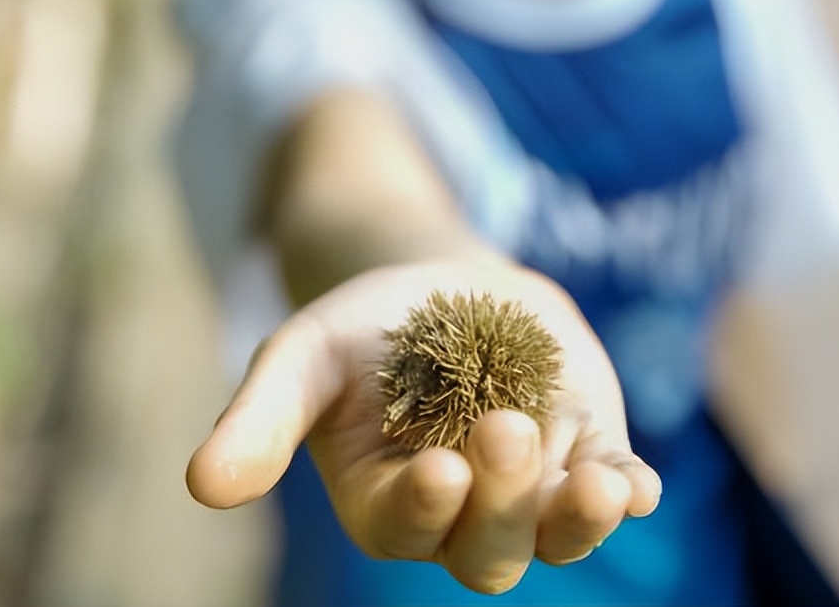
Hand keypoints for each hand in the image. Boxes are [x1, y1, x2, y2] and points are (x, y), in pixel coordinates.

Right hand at [186, 260, 661, 594]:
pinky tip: (637, 481)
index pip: (403, 528)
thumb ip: (260, 421)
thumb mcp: (302, 357)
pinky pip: (611, 487)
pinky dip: (626, 491)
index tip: (440, 469)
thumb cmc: (361, 331)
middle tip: (504, 432)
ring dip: (580, 521)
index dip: (422, 509)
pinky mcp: (585, 452)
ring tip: (602, 487)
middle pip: (486, 551)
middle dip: (502, 504)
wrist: (440, 287)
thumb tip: (201, 486)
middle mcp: (461, 514)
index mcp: (385, 502)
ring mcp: (531, 489)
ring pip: (556, 535)